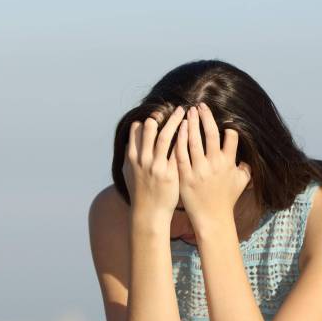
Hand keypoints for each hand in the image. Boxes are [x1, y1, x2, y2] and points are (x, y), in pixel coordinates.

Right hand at [122, 108, 183, 224]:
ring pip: (164, 137)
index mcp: (132, 157)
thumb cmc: (141, 193)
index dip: (147, 120)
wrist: (149, 214)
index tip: (157, 112)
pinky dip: (183, 138)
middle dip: (161, 115)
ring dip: (174, 121)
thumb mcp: (130, 172)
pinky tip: (191, 129)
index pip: (136, 130)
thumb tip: (132, 140)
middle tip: (172, 107)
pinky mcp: (170, 174)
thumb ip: (131, 155)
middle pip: (150, 129)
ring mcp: (156, 166)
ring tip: (183, 111)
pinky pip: (178, 151)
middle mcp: (143, 160)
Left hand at [176, 103, 251, 236]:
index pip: (231, 137)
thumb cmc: (227, 199)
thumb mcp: (242, 182)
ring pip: (194, 141)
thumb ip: (245, 167)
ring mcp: (199, 169)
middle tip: (200, 105)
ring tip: (188, 111)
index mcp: (229, 163)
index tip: (222, 118)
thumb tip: (249, 155)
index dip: (228, 127)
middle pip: (210, 134)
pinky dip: (180, 139)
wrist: (212, 218)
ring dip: (191, 123)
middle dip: (205, 117)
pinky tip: (178, 129)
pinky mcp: (185, 175)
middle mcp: (215, 164)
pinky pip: (180, 153)